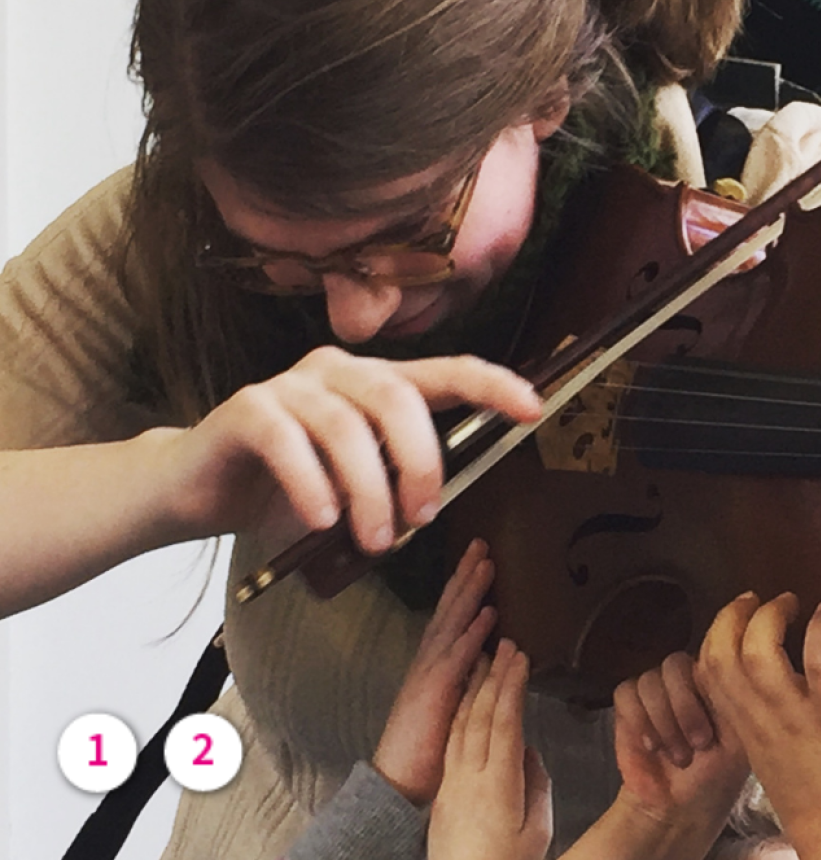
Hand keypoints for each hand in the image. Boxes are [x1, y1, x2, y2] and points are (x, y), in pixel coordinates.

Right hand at [158, 347, 541, 552]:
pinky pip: (289, 440)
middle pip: (399, 398)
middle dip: (422, 462)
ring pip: (347, 425)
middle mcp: (337, 371)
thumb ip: (392, 482)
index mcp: (376, 384)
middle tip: (423, 519)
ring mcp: (290, 385)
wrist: (194, 491)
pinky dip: (312, 484)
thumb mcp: (352, 487)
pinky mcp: (246, 409)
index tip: (534, 408)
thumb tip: (431, 508)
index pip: (446, 372)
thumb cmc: (284, 489)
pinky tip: (321, 519)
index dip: (492, 385)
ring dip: (369, 489)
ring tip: (373, 540)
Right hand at [372, 538, 496, 804]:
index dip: (464, 584)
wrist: (397, 782)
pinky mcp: (434, 693)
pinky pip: (457, 657)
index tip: (480, 558)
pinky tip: (488, 613)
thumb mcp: (452, 704)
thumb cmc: (427, 747)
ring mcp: (429, 674)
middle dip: (466, 574)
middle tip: (482, 543)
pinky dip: (473, 633)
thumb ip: (467, 679)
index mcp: (434, 662)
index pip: (450, 614)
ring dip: (471, 592)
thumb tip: (489, 659)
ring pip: (452, 623)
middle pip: (449, 607)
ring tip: (488, 563)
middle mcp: (429, 660)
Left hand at [428, 640, 552, 859]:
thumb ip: (537, 786)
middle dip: (495, 676)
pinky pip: (452, 740)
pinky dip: (461, 712)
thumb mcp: (537, 831)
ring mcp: (453, 781)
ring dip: (475, 687)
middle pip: (481, 715)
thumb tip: (528, 753)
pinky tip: (466, 697)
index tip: (520, 658)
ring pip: (463, 723)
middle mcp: (471, 776)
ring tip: (485, 659)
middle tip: (507, 645)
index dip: (512, 686)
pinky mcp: (444, 789)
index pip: (505, 722)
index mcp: (498, 785)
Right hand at [613, 651, 748, 834]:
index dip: (707, 689)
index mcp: (713, 681)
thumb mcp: (738, 741)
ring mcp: (654, 691)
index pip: (706, 656)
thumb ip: (735, 702)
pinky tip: (652, 746)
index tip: (716, 730)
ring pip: (650, 680)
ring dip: (664, 721)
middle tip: (698, 744)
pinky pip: (626, 693)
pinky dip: (640, 721)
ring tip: (678, 755)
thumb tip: (731, 671)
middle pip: (674, 664)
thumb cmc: (714, 776)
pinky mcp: (628, 706)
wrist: (680, 807)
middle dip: (684, 707)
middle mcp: (683, 680)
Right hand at [697, 593, 820, 859]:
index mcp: (749, 729)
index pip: (710, 670)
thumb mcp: (779, 760)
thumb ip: (773, 724)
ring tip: (795, 603)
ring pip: (757, 650)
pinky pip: (819, 658)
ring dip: (773, 615)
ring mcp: (797, 716)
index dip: (717, 635)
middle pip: (720, 653)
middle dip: (733, 615)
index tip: (738, 618)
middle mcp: (764, 719)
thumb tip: (785, 693)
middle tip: (758, 598)